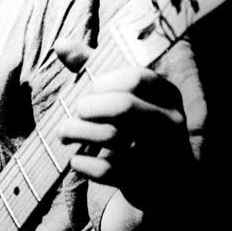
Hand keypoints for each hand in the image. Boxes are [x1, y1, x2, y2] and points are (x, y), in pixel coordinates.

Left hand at [52, 39, 193, 218]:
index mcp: (169, 97)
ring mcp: (161, 155)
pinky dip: (82, 164)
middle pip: (123, 106)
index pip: (136, 78)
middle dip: (87, 108)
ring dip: (77, 132)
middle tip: (73, 115)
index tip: (90, 92)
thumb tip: (60, 45)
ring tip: (64, 134)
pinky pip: (105, 170)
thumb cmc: (137, 131)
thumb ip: (95, 70)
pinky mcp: (144, 182)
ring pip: (112, 137)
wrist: (166, 185)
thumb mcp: (126, 98)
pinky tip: (76, 161)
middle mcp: (171, 124)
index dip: (104, 82)